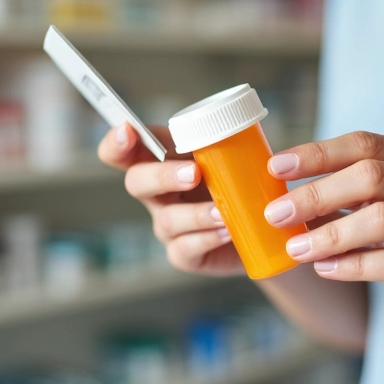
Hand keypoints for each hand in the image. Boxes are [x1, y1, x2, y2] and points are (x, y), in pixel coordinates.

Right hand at [98, 123, 244, 275]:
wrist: (266, 228)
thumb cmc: (243, 182)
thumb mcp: (237, 155)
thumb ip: (229, 141)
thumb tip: (238, 128)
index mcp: (163, 160)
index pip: (124, 150)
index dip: (116, 142)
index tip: (128, 130)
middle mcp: (158, 194)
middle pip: (136, 182)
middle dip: (162, 175)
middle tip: (194, 173)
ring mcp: (168, 225)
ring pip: (166, 219)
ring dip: (195, 214)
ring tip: (222, 211)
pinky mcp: (184, 255)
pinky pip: (184, 248)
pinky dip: (206, 238)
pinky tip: (226, 231)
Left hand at [265, 131, 383, 352]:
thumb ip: (348, 198)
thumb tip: (284, 193)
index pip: (366, 144)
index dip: (318, 153)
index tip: (275, 167)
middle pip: (372, 175)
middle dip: (316, 193)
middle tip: (275, 213)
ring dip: (330, 233)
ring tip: (294, 247)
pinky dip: (355, 264)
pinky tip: (326, 269)